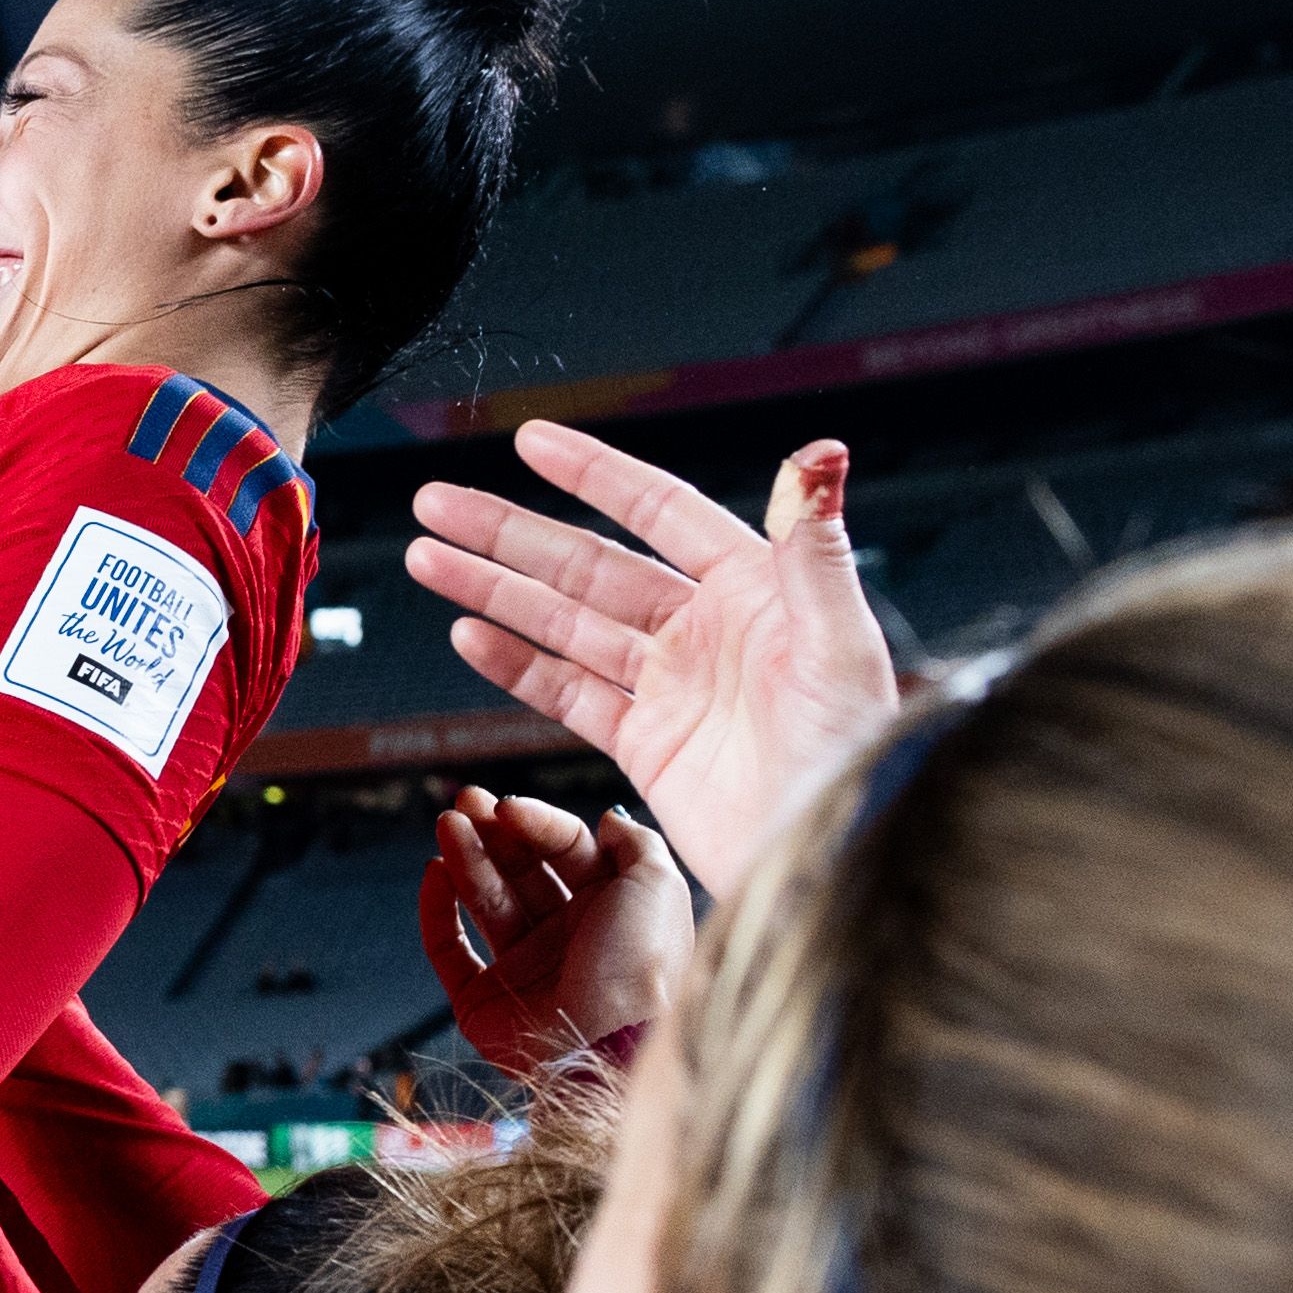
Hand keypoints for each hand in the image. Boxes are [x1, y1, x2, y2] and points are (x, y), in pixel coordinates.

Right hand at [402, 427, 896, 897]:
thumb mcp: (843, 642)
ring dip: (493, 591)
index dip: (592, 475)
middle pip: (585, 565)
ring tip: (429, 560)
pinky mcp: (648, 746)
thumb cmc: (863, 749)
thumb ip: (814, 547)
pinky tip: (470, 635)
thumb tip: (821, 455)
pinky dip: (515, 667)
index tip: (530, 442)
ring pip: (562, 625)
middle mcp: (705, 630)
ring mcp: (671, 688)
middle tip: (438, 503)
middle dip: (507, 532)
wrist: (842, 850)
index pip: (657, 511)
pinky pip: (568, 695)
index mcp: (752, 590)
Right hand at [420, 791, 691, 1070]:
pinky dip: (437, 912)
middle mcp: (569, 937)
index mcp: (612, 909)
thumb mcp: (659, 885)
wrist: (610, 1044)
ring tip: (446, 825)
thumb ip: (638, 843)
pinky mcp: (482, 1001)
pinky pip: (450, 950)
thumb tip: (609, 818)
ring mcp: (525, 970)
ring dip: (465, 858)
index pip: (567, 848)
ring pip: (486, 901)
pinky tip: (434, 873)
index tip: (507, 806)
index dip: (537, 822)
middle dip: (494, 833)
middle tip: (465, 801)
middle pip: (524, 870)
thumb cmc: (641, 967)